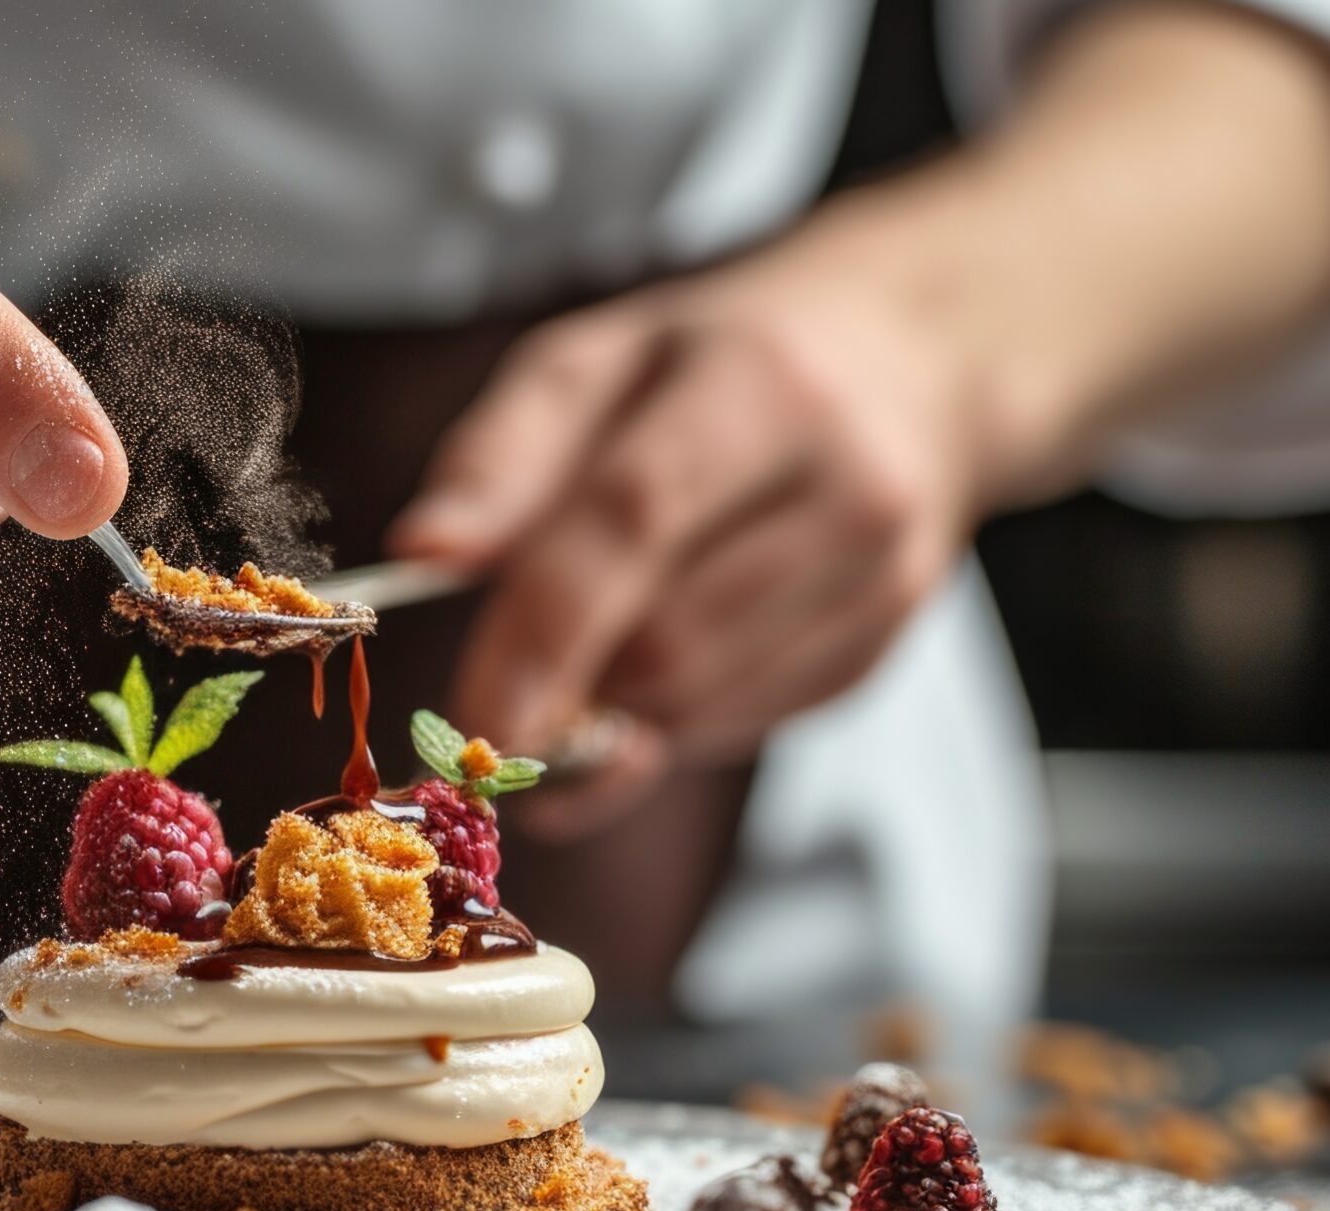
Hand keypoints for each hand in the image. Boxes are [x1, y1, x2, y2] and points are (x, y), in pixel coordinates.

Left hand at [389, 224, 983, 834]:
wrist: (906, 367)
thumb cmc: (713, 366)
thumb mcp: (594, 363)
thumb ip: (501, 457)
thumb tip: (422, 552)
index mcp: (759, 386)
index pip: (632, 521)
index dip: (542, 633)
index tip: (472, 717)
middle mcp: (846, 486)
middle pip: (662, 642)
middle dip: (563, 679)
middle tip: (509, 666)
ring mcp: (882, 579)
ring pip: (696, 705)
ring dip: (613, 703)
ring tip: (605, 625)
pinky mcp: (880, 652)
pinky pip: (735, 727)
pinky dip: (673, 712)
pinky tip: (681, 633)